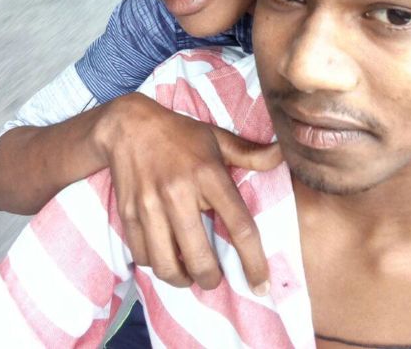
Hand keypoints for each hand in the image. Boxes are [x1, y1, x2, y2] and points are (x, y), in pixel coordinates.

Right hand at [95, 93, 281, 293]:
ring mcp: (150, 205)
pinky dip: (156, 265)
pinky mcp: (128, 213)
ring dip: (183, 279)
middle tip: (216, 277)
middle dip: (212, 279)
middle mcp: (179, 192)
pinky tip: (166, 257)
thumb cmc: (180, 134)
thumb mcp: (217, 138)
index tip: (261, 285)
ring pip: (168, 265)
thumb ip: (250, 154)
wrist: (128, 125)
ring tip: (190, 275)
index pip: (240, 227)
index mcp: (208, 174)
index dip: (254, 262)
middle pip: (201, 258)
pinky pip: (143, 256)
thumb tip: (282, 154)